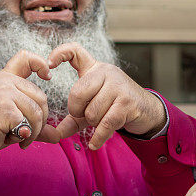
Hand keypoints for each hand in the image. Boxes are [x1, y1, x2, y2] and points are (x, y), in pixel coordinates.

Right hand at [0, 50, 57, 158]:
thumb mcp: (13, 117)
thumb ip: (33, 121)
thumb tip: (56, 135)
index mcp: (5, 78)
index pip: (25, 58)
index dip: (40, 63)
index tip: (48, 75)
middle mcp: (4, 81)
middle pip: (41, 98)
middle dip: (40, 120)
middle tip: (27, 132)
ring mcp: (4, 93)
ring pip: (36, 113)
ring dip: (32, 132)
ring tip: (19, 137)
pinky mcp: (5, 108)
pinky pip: (27, 125)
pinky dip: (23, 137)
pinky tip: (9, 137)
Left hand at [46, 42, 166, 149]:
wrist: (147, 111)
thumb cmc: (116, 106)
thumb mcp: (92, 108)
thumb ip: (73, 118)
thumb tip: (55, 134)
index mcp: (95, 69)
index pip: (75, 51)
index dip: (60, 53)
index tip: (49, 65)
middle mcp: (107, 72)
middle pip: (77, 93)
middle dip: (77, 110)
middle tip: (84, 115)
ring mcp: (119, 87)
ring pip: (92, 111)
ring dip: (93, 123)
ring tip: (101, 121)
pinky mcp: (128, 103)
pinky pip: (105, 123)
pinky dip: (98, 137)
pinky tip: (94, 144)